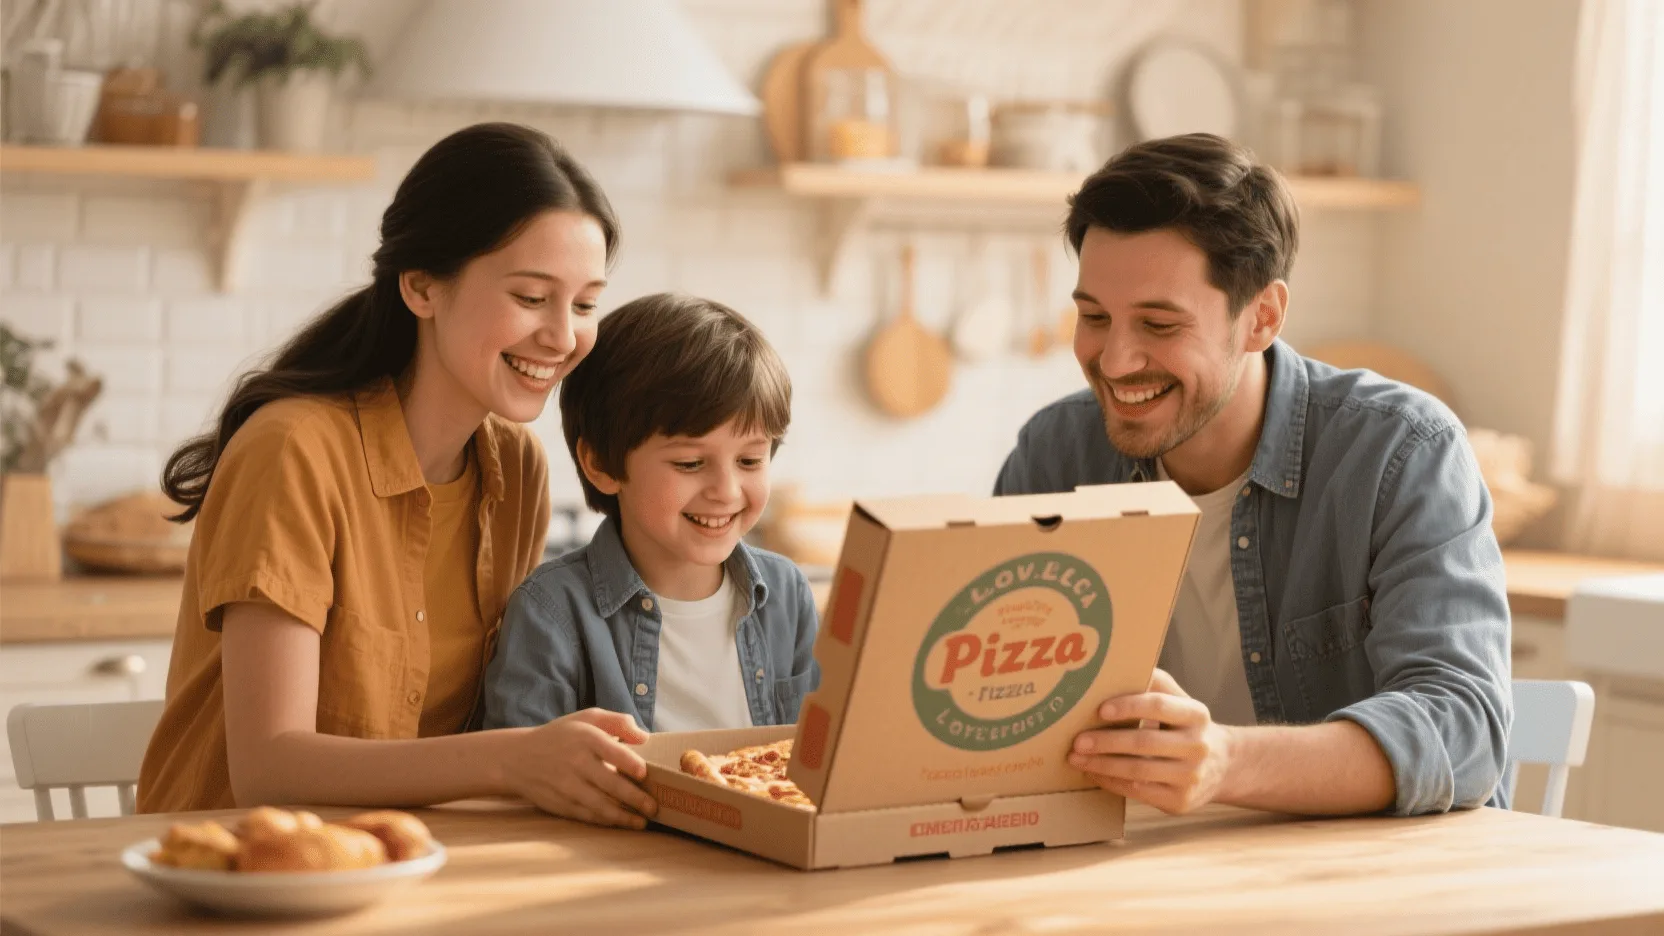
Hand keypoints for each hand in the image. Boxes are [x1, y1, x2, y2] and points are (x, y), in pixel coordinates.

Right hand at [502, 708, 657, 828]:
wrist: (518, 758)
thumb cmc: (561, 736)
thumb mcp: (587, 718)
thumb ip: (618, 722)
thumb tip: (644, 737)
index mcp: (585, 738)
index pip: (613, 752)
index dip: (631, 764)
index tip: (645, 774)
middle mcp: (576, 762)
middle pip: (611, 784)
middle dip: (636, 798)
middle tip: (653, 807)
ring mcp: (567, 786)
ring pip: (600, 805)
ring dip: (624, 817)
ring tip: (642, 822)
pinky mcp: (561, 804)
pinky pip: (588, 815)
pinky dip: (606, 821)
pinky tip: (621, 822)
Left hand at [1067, 668, 1234, 814]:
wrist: (1224, 766)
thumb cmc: (1187, 727)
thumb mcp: (1181, 703)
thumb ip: (1156, 685)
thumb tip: (1118, 666)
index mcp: (1196, 714)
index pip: (1159, 706)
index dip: (1129, 706)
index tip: (1100, 709)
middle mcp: (1197, 746)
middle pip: (1144, 742)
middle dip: (1105, 742)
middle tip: (1077, 740)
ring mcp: (1190, 777)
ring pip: (1137, 771)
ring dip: (1101, 764)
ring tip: (1076, 758)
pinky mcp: (1180, 801)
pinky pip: (1138, 792)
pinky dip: (1111, 782)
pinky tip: (1093, 773)